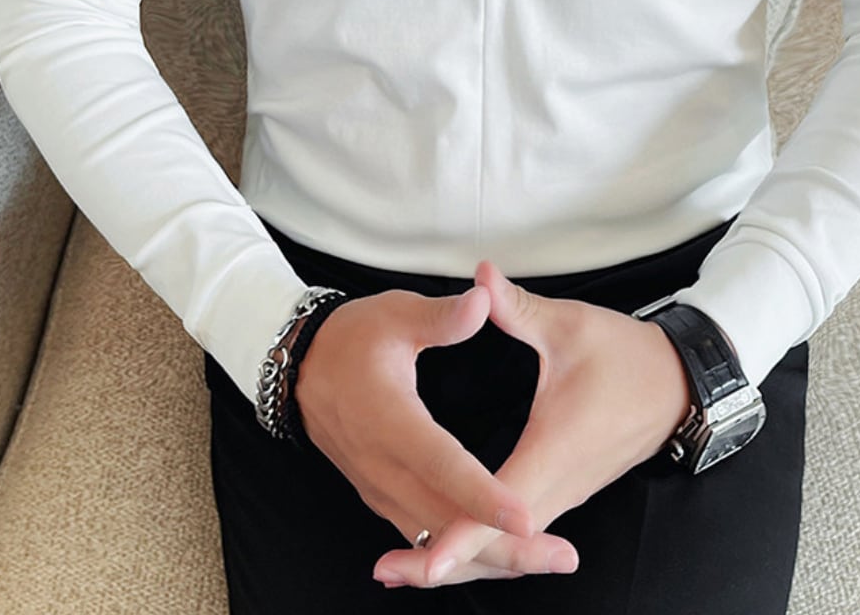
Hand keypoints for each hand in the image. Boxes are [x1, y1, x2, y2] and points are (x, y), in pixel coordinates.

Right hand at [294, 285, 578, 583]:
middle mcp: (382, 467)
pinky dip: (460, 554)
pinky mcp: (381, 495)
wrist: (300, 367)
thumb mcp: (395, 314)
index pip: (442, 466)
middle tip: (559, 555)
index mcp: (390, 420)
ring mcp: (379, 488)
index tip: (525, 516)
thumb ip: (442, 316)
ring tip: (544, 558)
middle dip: (502, 545)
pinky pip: (422, 535)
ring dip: (487, 557)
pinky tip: (501, 558)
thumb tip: (484, 301)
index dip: (483, 495)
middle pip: (444, 521)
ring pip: (434, 539)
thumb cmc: (352, 337)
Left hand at [371, 260, 691, 587]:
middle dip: (441, 559)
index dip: (458, 536)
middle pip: (496, 545)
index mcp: (553, 450)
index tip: (423, 563)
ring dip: (459, 556)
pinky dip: (482, 546)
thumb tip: (479, 276)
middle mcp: (558, 485)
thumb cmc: (626, 356)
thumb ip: (517, 307)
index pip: (499, 508)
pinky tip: (450, 542)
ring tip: (403, 567)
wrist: (679, 384)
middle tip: (387, 572)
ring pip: (507, 546)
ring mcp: (563, 492)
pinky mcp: (564, 489)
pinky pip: (518, 532)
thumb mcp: (570, 326)